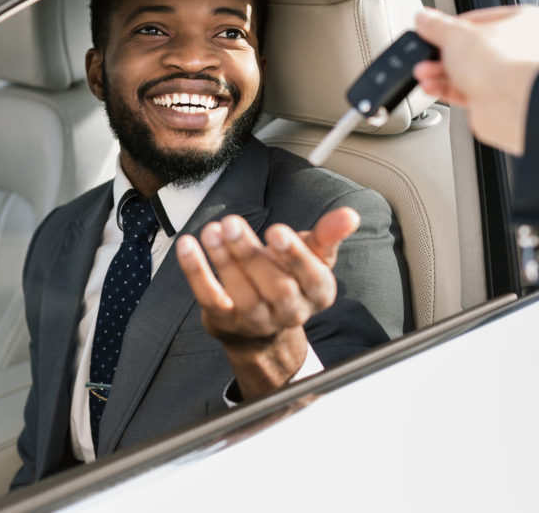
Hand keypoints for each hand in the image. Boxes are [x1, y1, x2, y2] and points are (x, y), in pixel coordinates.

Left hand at [175, 207, 359, 398]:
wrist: (262, 324)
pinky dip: (196, 271)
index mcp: (318, 293)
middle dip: (252, 254)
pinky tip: (188, 245)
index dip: (294, 255)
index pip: (311, 277)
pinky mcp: (225, 321)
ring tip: (213, 230)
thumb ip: (328, 234)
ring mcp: (256, 321)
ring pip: (242, 293)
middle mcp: (290, 313)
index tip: (276, 231)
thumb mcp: (313, 255)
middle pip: (276, 287)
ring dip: (224, 259)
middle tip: (232, 223)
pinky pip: (209, 297)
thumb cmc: (290, 277)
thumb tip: (350, 215)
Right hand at [412, 5, 538, 155]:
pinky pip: (467, 90)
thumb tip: (425, 19)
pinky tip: (432, 86)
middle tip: (426, 54)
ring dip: (441, 73)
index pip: (480, 19)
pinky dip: (448, 89)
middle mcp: (521, 49)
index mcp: (525, 21)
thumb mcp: (457, 35)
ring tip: (424, 72)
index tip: (432, 30)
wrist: (510, 104)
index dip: (452, 26)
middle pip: (472, 48)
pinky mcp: (496, 98)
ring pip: (467, 71)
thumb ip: (437, 26)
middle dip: (442, 54)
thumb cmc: (502, 63)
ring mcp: (509, 76)